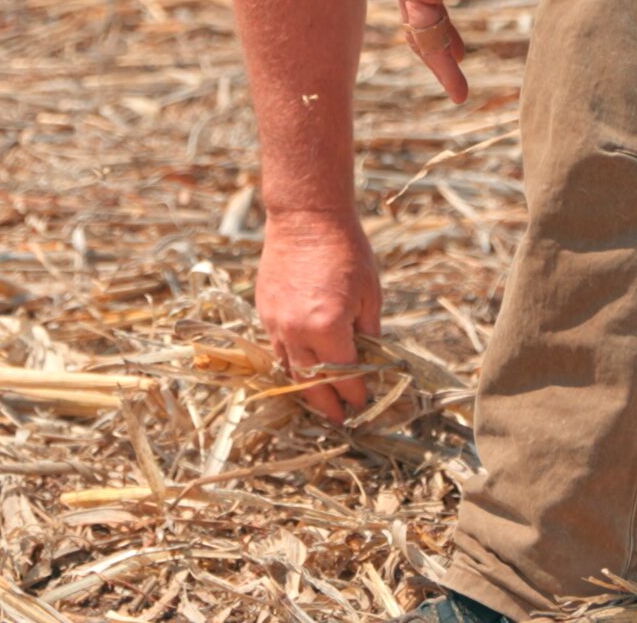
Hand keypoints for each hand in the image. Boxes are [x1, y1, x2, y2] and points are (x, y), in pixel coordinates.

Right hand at [255, 209, 383, 423]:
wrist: (306, 217)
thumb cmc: (347, 251)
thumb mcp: (370, 294)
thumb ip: (368, 334)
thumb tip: (372, 364)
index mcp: (328, 327)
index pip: (345, 377)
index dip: (356, 396)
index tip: (365, 405)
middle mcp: (297, 331)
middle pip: (312, 384)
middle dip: (328, 405)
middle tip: (341, 420)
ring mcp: (276, 323)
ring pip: (290, 370)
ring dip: (306, 389)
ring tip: (321, 402)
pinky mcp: (265, 312)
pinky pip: (277, 349)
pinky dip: (291, 363)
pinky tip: (304, 370)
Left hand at [389, 0, 508, 102]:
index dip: (442, 20)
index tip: (458, 45)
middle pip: (418, 17)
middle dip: (436, 45)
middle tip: (453, 66)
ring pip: (421, 31)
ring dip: (439, 61)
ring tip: (457, 88)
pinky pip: (427, 32)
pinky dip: (440, 59)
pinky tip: (455, 74)